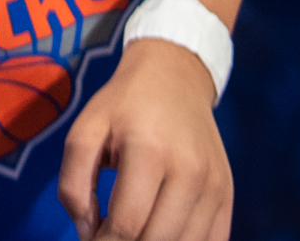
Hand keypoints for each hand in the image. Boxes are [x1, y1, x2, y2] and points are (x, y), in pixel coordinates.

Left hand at [55, 39, 232, 240]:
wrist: (175, 76)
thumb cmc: (125, 104)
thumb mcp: (85, 130)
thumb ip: (73, 184)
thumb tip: (87, 233)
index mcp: (149, 150)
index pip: (126, 224)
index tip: (91, 240)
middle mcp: (190, 170)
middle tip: (108, 236)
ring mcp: (214, 184)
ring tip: (133, 234)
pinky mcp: (226, 194)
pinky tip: (160, 233)